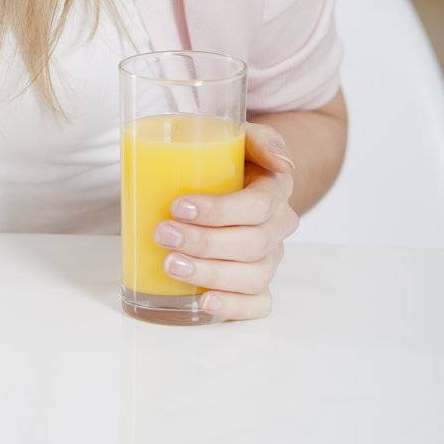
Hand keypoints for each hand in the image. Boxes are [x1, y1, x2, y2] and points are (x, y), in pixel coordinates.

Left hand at [154, 122, 298, 321]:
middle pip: (250, 244)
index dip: (219, 210)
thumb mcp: (243, 137)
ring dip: (210, 274)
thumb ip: (261, 138)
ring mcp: (269, 259)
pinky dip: (233, 307)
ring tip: (171, 265)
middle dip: (203, 242)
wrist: (240, 178)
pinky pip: (257, 305)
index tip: (178, 206)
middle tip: (163, 234)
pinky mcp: (257, 284)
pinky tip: (204, 302)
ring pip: (251, 276)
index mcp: (276, 190)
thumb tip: (281, 162)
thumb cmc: (233, 158)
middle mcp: (277, 228)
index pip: (258, 206)